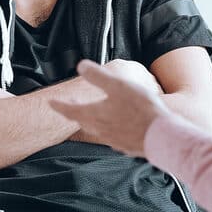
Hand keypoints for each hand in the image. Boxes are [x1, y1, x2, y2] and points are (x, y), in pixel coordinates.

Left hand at [50, 60, 169, 156]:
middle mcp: (100, 129)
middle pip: (82, 120)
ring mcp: (113, 139)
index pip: (69, 109)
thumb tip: (81, 65)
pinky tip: (116, 125)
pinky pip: (111, 136)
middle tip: (70, 104)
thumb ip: (98, 76)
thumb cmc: (140, 109)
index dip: (58, 104)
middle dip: (74, 111)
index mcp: (94, 115)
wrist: (162, 136)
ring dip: (91, 120)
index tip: (50, 102)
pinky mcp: (126, 145)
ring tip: (93, 113)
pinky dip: (108, 128)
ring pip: (96, 129)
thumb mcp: (118, 85)